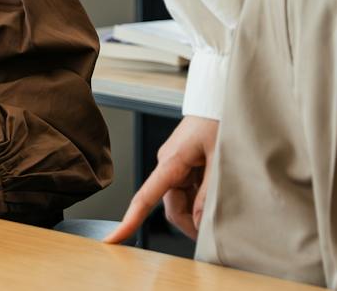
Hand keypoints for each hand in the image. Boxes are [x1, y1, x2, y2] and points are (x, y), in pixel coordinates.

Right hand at [104, 115, 219, 242]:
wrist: (223, 96)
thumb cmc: (220, 118)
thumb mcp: (220, 157)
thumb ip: (209, 192)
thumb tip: (199, 222)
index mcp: (172, 160)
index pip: (144, 197)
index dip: (128, 221)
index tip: (112, 240)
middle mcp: (169, 164)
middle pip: (171, 207)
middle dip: (190, 223)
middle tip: (213, 234)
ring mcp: (177, 164)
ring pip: (182, 201)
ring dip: (198, 211)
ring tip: (222, 210)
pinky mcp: (187, 163)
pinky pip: (189, 190)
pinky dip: (201, 199)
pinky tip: (218, 195)